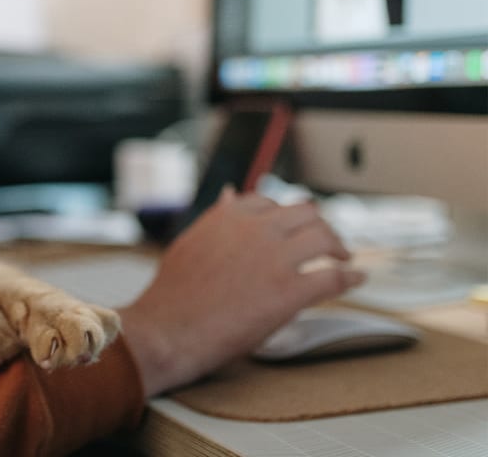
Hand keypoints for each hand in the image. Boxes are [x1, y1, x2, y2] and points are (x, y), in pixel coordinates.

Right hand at [117, 188, 364, 395]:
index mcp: (230, 217)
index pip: (271, 203)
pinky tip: (356, 279)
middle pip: (306, 214)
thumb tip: (230, 194)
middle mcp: (256, 230)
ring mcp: (275, 259)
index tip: (294, 228)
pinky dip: (350, 277)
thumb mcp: (190, 243)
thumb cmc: (174, 295)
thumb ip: (216, 218)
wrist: (169, 330)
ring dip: (339, 247)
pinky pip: (333, 277)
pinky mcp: (290, 291)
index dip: (288, 216)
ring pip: (325, 238)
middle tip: (328, 242)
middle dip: (320, 226)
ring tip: (344, 258)